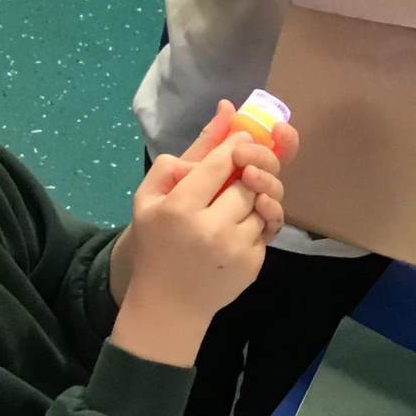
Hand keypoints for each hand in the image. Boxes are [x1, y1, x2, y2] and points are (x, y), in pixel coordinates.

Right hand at [110, 135, 278, 366]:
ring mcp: (234, 249)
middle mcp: (209, 228)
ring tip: (230, 208)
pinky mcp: (252, 264)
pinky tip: (235, 230)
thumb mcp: (149, 197)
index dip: (236, 147)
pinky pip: (266, 227)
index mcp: (179, 208)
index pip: (221, 164)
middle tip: (234, 178)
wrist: (168, 304)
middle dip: (244, 176)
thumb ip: (178, 157)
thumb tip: (225, 111)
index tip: (240, 142)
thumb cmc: (155, 243)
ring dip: (252, 199)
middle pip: (247, 183)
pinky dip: (256, 223)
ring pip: (262, 204)